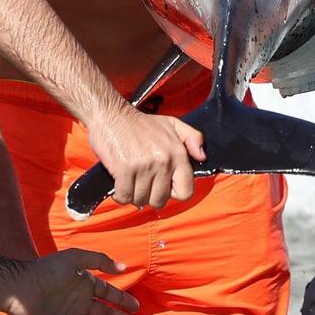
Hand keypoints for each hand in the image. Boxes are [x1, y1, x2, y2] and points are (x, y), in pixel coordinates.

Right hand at [84, 105, 206, 210]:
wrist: (111, 114)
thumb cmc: (142, 123)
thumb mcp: (172, 124)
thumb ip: (193, 138)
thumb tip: (202, 157)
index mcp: (177, 153)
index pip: (186, 191)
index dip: (173, 193)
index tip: (162, 186)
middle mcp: (164, 161)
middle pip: (160, 200)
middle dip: (150, 196)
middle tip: (142, 184)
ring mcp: (144, 166)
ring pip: (141, 200)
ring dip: (133, 195)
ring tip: (130, 182)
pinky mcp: (124, 169)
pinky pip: (125, 196)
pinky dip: (120, 195)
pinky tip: (119, 185)